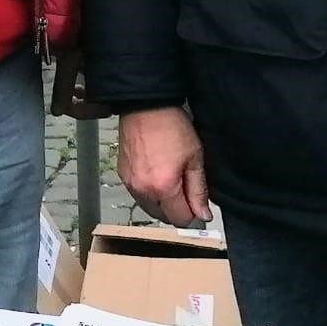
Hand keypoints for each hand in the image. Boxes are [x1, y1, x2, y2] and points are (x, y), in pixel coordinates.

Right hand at [116, 105, 211, 226]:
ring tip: (170, 178)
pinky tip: (156, 173)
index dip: (193, 213)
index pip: (181, 220)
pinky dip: (149, 191)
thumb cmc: (171, 127)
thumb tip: (203, 214)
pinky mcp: (123, 175)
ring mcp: (130, 183)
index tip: (197, 201)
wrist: (145, 106)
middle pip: (164, 217)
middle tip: (184, 186)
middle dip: (177, 209)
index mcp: (163, 188)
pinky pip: (138, 194)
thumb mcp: (194, 158)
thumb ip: (199, 191)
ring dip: (162, 202)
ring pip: (150, 207)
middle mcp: (143, 190)